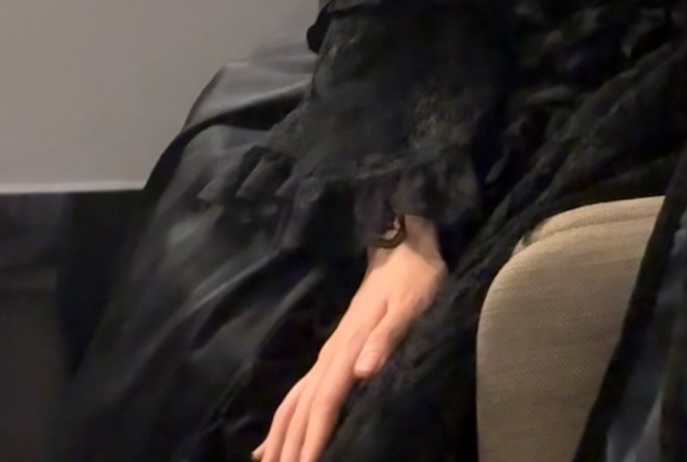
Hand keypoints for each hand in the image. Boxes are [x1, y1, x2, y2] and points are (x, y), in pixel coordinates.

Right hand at [256, 227, 444, 461]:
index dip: (313, 438)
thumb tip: (362, 372)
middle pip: (302, 409)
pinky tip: (267, 444)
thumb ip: (386, 338)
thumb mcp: (410, 306)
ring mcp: (327, 355)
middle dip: (289, 447)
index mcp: (348, 349)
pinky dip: (281, 420)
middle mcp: (330, 356)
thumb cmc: (414, 280)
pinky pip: (297, 393)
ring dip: (278, 438)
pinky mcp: (330, 354)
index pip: (325, 402)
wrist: (403, 248)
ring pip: (293, 403)